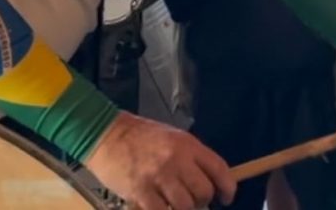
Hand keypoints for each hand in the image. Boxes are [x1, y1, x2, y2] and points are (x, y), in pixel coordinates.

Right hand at [86, 112, 235, 209]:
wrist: (107, 134)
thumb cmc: (141, 136)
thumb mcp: (173, 138)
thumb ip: (191, 158)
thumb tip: (207, 179)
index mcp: (188, 145)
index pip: (219, 169)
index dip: (228, 187)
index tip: (227, 197)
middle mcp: (177, 160)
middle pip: (204, 191)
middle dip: (203, 201)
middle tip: (195, 202)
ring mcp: (159, 177)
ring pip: (185, 206)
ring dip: (184, 209)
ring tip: (176, 205)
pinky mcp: (140, 192)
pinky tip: (161, 207)